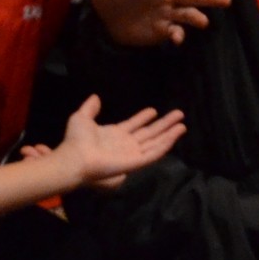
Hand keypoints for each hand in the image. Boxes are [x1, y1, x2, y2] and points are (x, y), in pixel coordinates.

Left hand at [53, 95, 185, 187]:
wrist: (75, 157)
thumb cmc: (76, 140)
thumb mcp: (81, 118)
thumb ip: (90, 108)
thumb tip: (96, 97)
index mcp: (114, 135)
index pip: (134, 125)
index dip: (144, 118)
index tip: (154, 110)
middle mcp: (126, 145)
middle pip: (150, 134)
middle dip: (165, 124)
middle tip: (179, 114)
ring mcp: (132, 154)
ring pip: (155, 143)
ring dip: (169, 134)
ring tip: (183, 125)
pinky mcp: (135, 162)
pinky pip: (153, 154)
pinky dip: (165, 145)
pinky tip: (174, 136)